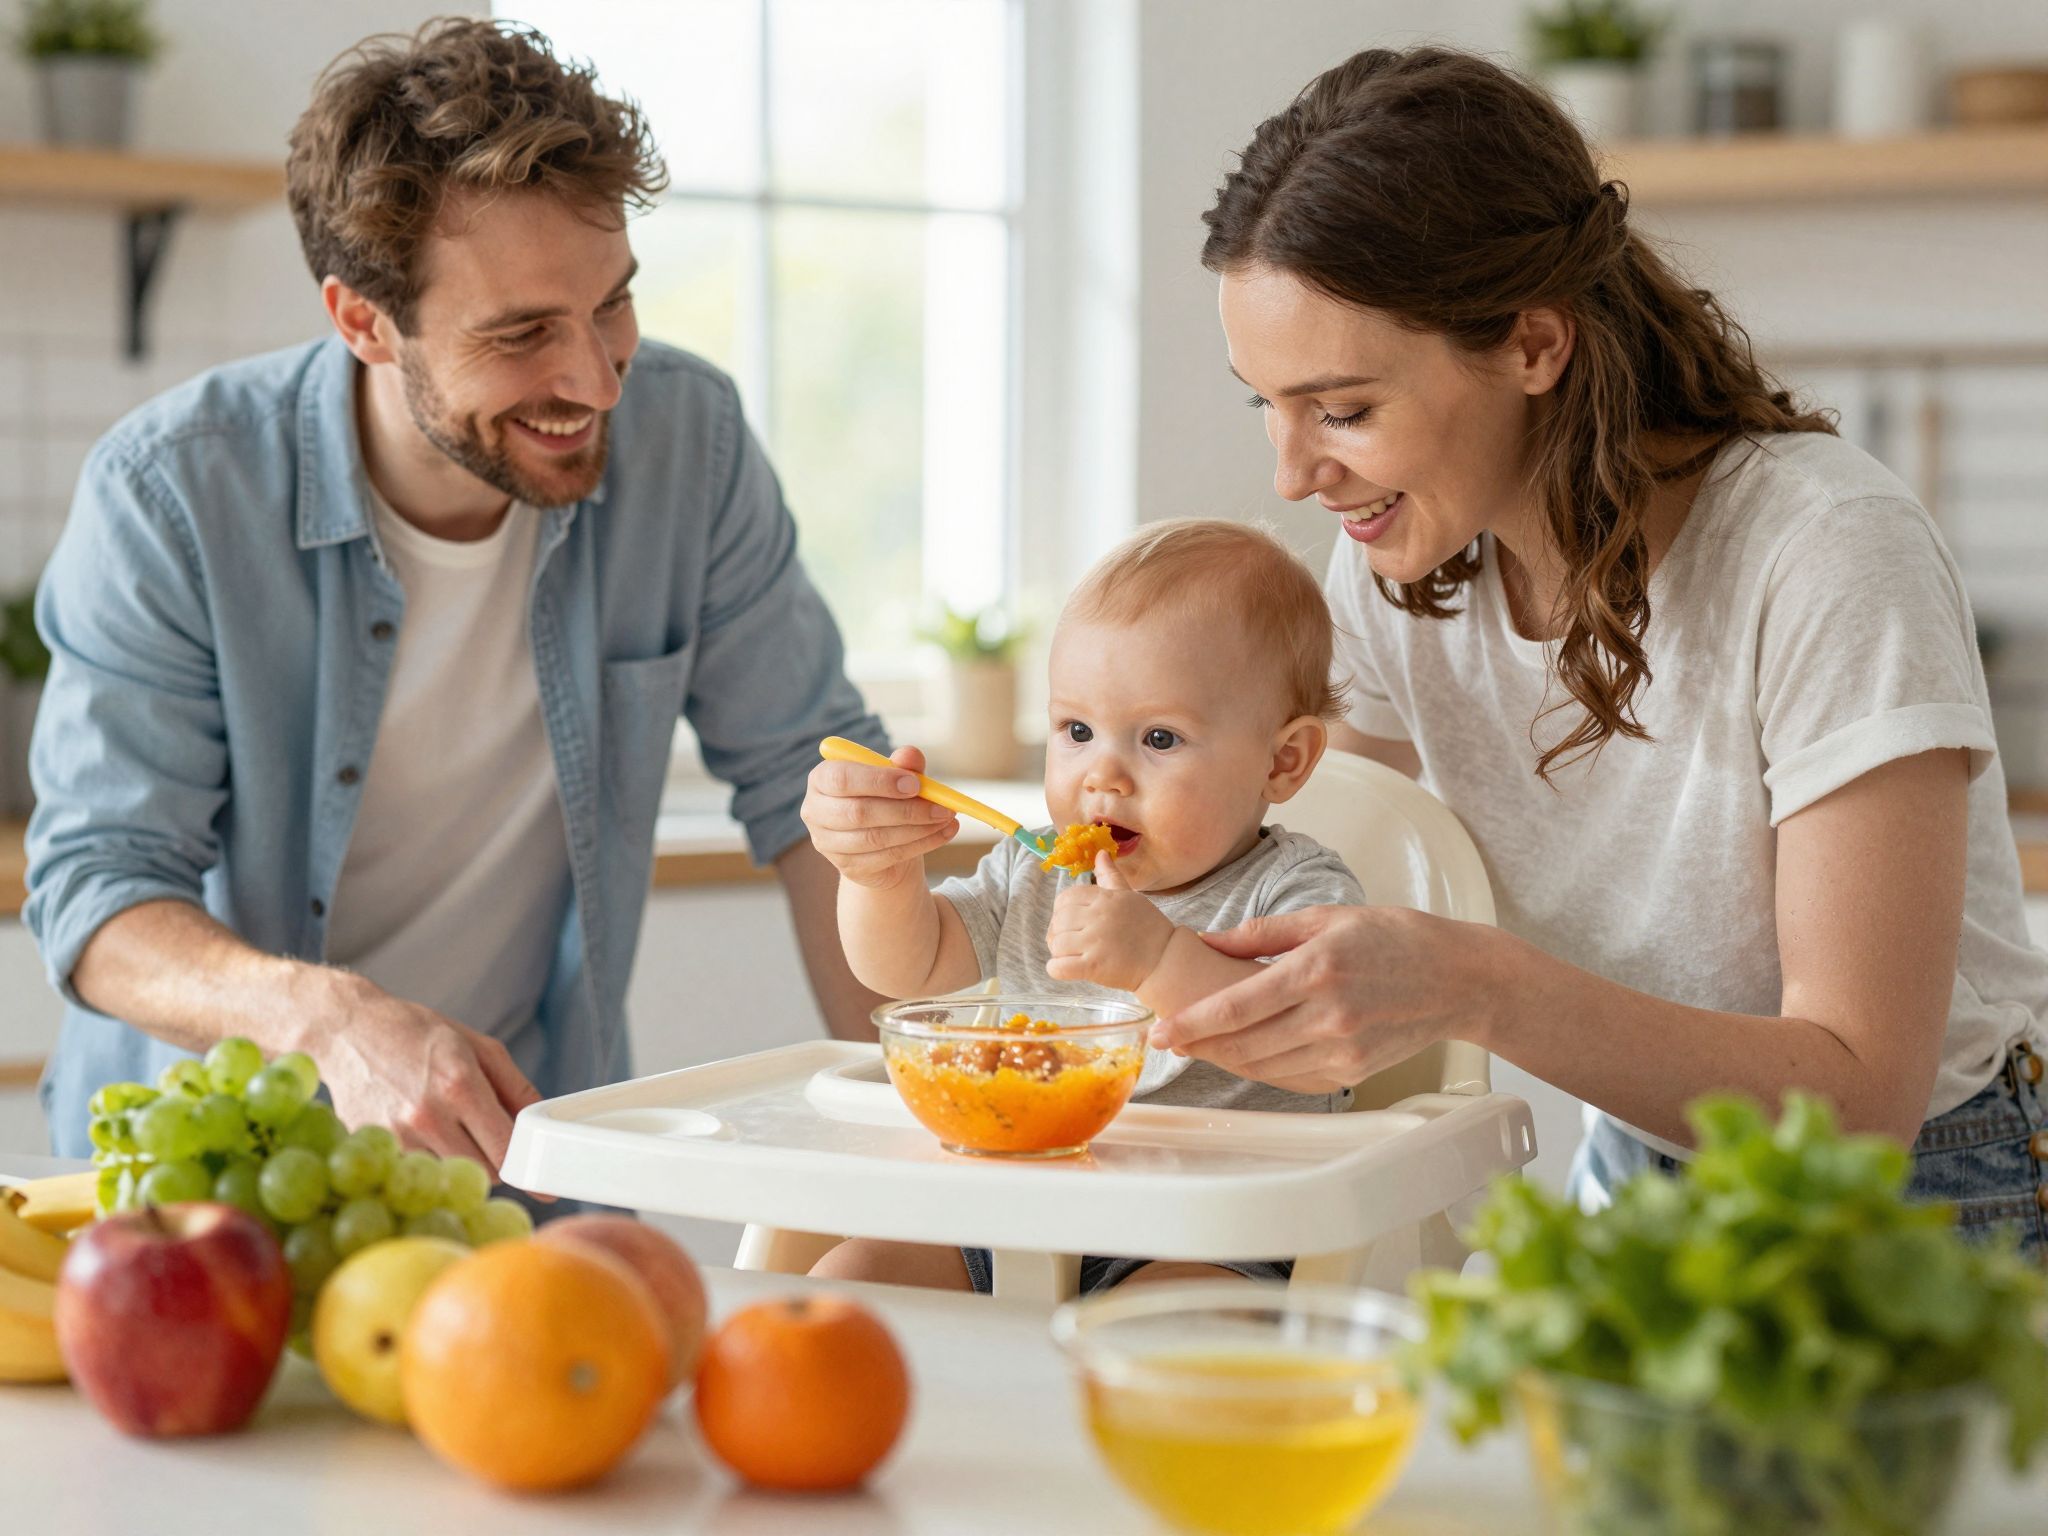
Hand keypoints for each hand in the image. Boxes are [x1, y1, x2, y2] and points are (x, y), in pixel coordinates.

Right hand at [301, 970, 541, 1175]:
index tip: (542, 1182)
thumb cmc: (419, 1034)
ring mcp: (397, 1135)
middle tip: (493, 1142)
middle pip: (482, 1171)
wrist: (348, 1031)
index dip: (527, 1166)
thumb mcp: (480, 1047)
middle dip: (497, 1163)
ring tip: (455, 1132)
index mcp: (460, 1085)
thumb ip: (517, 1088)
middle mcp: (428, 1116)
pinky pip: (419, 1171)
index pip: (505, 1149)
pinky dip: (431, 1162)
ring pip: (451, 1176)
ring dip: (463, 1164)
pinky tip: (425, 1135)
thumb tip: (542, 1126)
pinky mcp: (374, 1147)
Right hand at [800, 744, 958, 889]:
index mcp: (822, 778)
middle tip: (942, 806)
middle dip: (906, 810)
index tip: (915, 784)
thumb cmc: (887, 797)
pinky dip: (921, 845)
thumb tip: (910, 755)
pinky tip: (943, 833)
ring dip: (918, 829)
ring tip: (947, 818)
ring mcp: (827, 843)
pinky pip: (887, 856)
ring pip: (875, 838)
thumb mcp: (899, 776)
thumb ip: (904, 763)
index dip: (879, 781)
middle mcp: (815, 811)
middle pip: (858, 812)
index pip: (842, 778)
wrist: (883, 839)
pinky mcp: (847, 867)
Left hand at [1045, 851, 1174, 991]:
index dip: (1062, 911)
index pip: (1066, 898)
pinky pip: (1058, 967)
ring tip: (1073, 955)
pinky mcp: (1094, 967)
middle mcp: (1098, 917)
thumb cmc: (1148, 927)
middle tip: (1071, 942)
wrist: (1165, 959)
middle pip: (1058, 921)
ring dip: (1059, 952)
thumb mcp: (1129, 896)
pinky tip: (1067, 969)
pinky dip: (1056, 969)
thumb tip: (1100, 853)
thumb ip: (1111, 876)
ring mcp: (1095, 942)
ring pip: (1056, 944)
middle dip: (1059, 932)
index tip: (1071, 922)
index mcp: (1105, 898)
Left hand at [1150, 905, 1493, 1095]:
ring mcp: (1342, 1048)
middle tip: (1168, 1039)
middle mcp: (1327, 1015)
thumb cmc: (1395, 938)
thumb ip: (1261, 934)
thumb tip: (1208, 940)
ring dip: (1226, 1059)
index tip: (1160, 1030)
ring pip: (1264, 1066)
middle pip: (1242, 1044)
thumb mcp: (1326, 918)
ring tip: (1199, 1046)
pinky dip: (1262, 1068)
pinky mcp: (1353, 1069)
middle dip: (1199, 1045)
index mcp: (1315, 970)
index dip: (1192, 1024)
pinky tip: (1244, 1054)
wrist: (1459, 979)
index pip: (1236, 1007)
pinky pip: (1292, 1076)